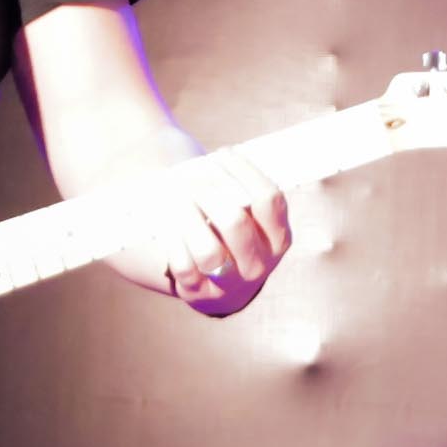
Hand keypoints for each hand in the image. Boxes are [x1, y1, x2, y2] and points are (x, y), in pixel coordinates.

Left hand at [142, 150, 292, 317]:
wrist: (224, 285)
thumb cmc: (236, 235)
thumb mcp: (254, 219)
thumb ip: (245, 192)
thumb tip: (220, 159)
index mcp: (278, 239)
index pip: (268, 199)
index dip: (243, 170)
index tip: (222, 153)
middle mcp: (259, 264)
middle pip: (235, 222)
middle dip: (209, 191)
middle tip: (191, 174)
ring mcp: (229, 283)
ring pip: (208, 250)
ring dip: (187, 217)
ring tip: (176, 195)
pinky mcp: (198, 293)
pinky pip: (183, 267)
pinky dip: (173, 240)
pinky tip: (167, 220)